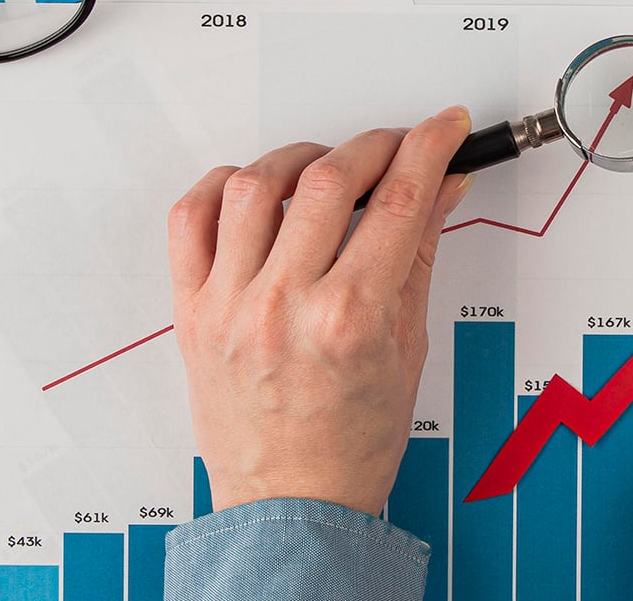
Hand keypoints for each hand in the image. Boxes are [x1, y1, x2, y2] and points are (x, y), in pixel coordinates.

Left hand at [167, 107, 472, 516]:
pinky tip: (255, 190)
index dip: (429, 147)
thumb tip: (441, 189)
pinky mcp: (191, 312)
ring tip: (326, 169)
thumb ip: (419, 253)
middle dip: (375, 145)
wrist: (292, 504)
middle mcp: (283, 306)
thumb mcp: (408, 346)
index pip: (397, 201)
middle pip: (330, 180)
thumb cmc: (353, 443)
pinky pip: (189, 219)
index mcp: (349, 320)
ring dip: (301, 157)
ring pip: (255, 184)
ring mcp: (229, 306)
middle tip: (397, 146)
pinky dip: (222, 186)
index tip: (443, 128)